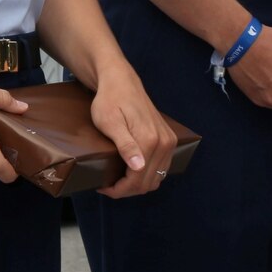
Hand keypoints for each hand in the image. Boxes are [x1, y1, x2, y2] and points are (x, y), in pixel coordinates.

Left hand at [88, 68, 176, 197]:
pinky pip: (162, 167)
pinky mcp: (168, 139)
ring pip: (157, 178)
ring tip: (118, 180)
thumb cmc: (110, 100)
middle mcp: (164, 143)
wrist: (121, 81)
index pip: (138, 179)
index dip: (119, 190)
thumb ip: (125, 145)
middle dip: (127, 190)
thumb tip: (138, 167)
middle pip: (149, 182)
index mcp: (150, 141)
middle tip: (108, 186)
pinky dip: (148, 175)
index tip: (103, 188)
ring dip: (138, 184)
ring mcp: (168, 141)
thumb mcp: (110, 122)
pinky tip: (132, 171)